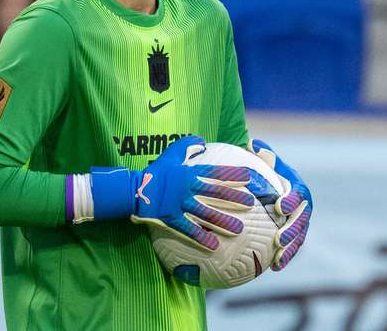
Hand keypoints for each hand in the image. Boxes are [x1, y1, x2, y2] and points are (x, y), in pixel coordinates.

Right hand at [129, 136, 262, 250]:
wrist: (135, 190)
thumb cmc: (156, 171)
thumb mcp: (171, 153)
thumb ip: (187, 145)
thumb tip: (202, 140)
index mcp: (189, 173)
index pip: (215, 172)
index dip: (232, 174)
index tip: (248, 177)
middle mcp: (188, 189)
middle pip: (215, 194)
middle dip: (234, 198)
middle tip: (250, 204)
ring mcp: (180, 205)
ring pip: (206, 214)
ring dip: (223, 221)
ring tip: (239, 229)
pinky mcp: (173, 219)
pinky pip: (190, 230)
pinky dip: (202, 238)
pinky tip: (215, 246)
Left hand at [250, 138, 311, 269]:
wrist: (275, 186)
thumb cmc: (268, 172)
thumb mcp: (266, 161)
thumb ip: (262, 154)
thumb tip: (253, 143)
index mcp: (298, 188)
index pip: (298, 195)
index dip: (291, 201)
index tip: (280, 206)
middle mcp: (303, 207)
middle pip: (301, 220)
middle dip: (292, 230)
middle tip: (278, 238)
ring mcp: (300, 222)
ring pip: (299, 238)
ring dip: (290, 250)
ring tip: (278, 260)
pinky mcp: (295, 235)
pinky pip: (293, 248)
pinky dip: (285, 257)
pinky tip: (274, 268)